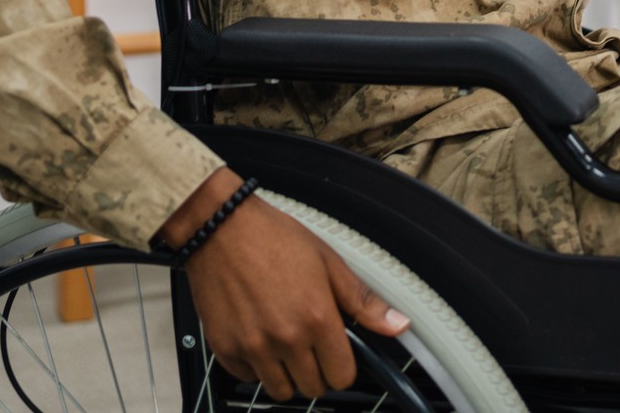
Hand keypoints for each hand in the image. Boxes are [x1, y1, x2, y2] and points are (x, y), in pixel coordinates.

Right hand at [161, 169, 408, 400]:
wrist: (221, 227)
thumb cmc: (272, 238)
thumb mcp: (328, 262)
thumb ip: (363, 301)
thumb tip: (398, 325)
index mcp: (316, 318)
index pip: (342, 376)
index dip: (343, 365)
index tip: (336, 352)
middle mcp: (285, 338)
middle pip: (313, 388)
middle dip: (317, 371)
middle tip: (311, 345)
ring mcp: (253, 347)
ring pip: (281, 391)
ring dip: (287, 374)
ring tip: (285, 344)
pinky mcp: (225, 348)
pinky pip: (247, 378)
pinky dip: (255, 367)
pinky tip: (259, 339)